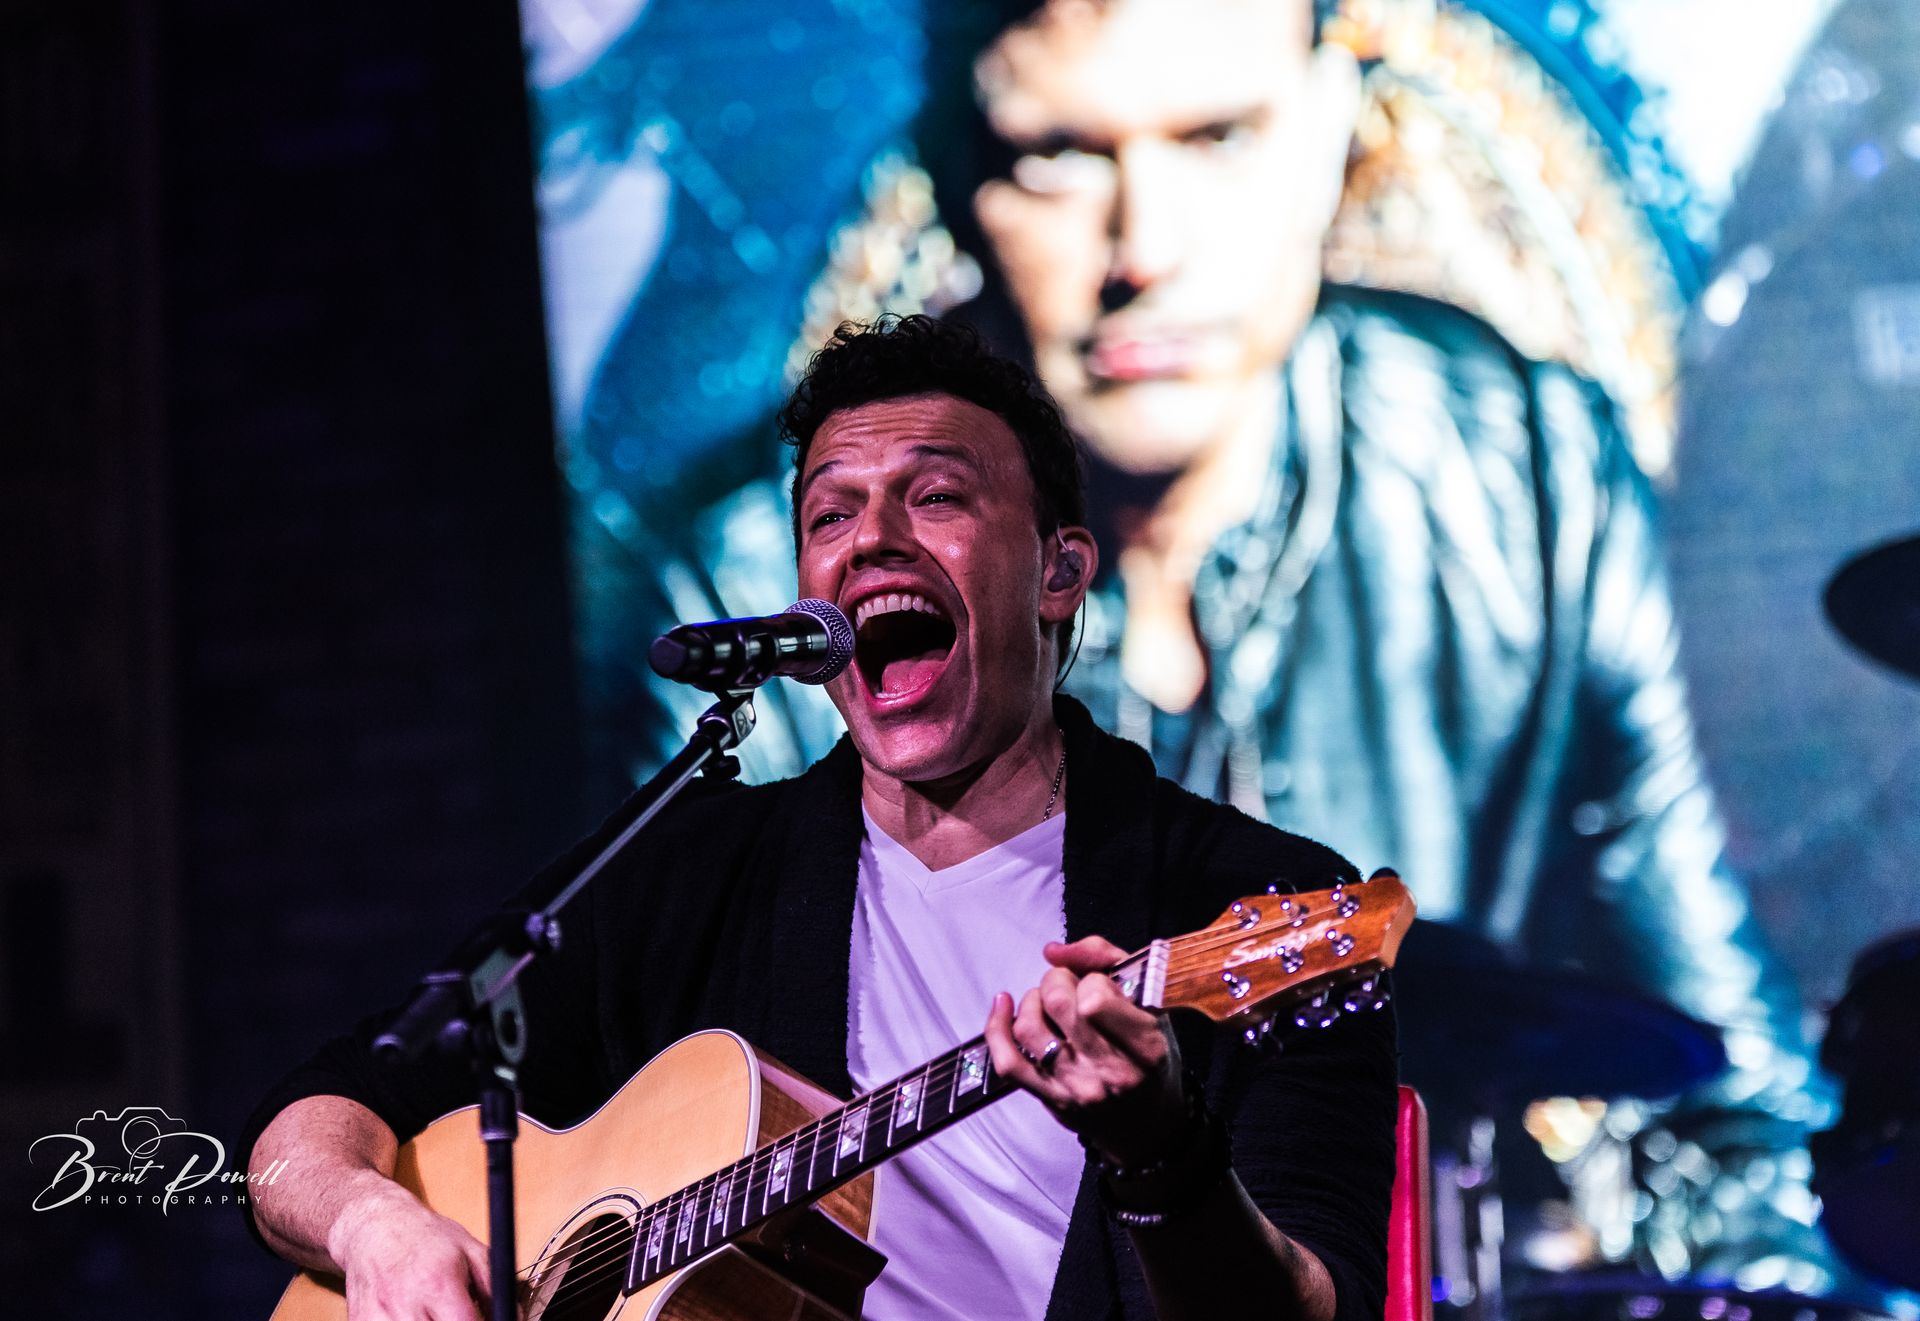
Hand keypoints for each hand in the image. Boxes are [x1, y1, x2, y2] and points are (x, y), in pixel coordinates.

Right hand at [329, 1180, 496, 1320]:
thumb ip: (496, 1289)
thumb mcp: (472, 1251)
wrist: (375, 1228)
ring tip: (435, 1314)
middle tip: (458, 1316)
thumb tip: (515, 1317)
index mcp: (438, 1284)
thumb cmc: (426, 1238)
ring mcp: (378, 1320)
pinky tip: (412, 1315)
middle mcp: (405, 1306)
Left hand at [985, 935, 1189, 1166]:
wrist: (1148, 1127)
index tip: (1100, 986)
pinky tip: (1003, 1005)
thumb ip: (1108, 963)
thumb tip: (1054, 951)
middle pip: (1057, 1003)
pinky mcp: (1050, 1099)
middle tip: (1070, 988)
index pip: (1096, 997)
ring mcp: (1076, 1088)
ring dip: (1033, 1000)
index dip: (1091, 979)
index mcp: (1145, 1046)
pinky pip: (1008, 1062)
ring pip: (1029, 1026)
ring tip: (1049, 1002)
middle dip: (1058, 981)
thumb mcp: (1152, 1008)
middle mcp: (1110, 1071)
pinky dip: (997, 1027)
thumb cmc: (1151, 1061)